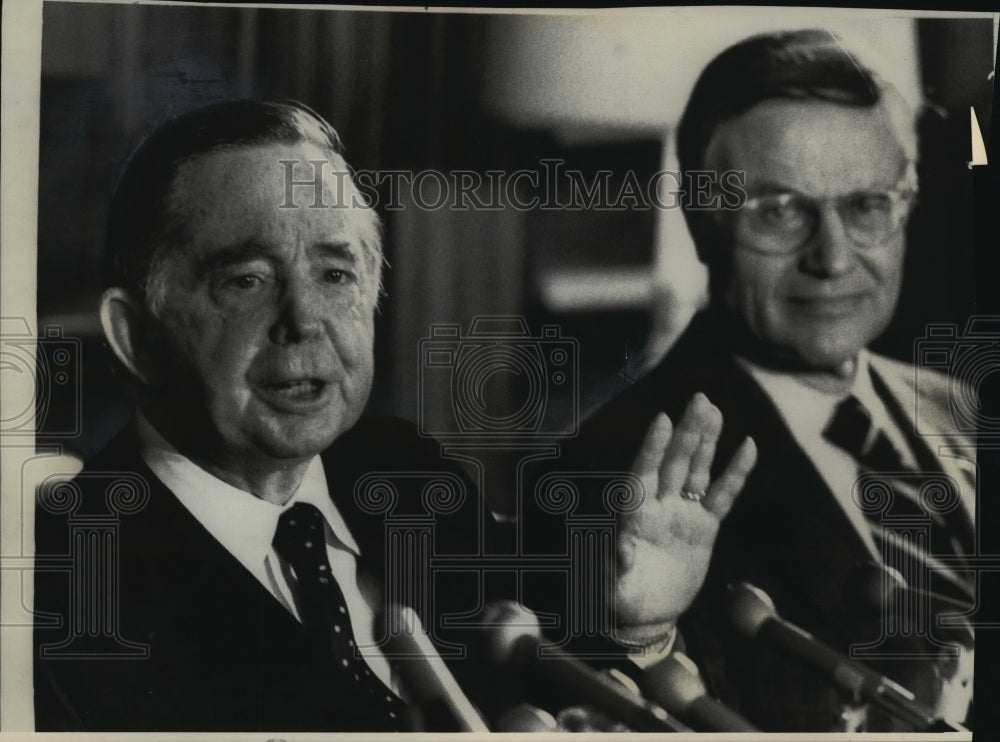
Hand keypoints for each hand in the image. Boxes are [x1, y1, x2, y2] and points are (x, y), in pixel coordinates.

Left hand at [613, 392, 756, 639]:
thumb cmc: (620, 598)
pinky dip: (735, 473)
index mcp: (633, 515)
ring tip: (715, 411)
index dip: (652, 448)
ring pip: (697, 470)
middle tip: (700, 399)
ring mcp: (682, 513)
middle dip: (687, 432)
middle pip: (674, 462)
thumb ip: (616, 563)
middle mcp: (658, 506)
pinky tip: (747, 447)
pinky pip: (722, 495)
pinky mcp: (704, 527)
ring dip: (707, 442)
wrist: (645, 614)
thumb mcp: (612, 584)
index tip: (662, 420)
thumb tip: (620, 545)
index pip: (643, 474)